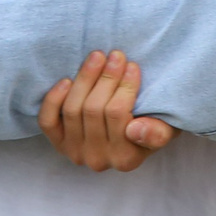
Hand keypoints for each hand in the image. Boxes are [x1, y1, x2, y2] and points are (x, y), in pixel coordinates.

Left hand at [37, 50, 176, 172]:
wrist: (132, 135)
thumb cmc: (152, 125)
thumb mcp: (167, 128)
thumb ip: (158, 132)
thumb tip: (135, 130)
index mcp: (126, 159)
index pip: (118, 114)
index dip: (123, 86)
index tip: (131, 65)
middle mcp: (98, 160)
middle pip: (93, 109)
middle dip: (105, 77)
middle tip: (116, 55)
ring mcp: (75, 152)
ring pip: (73, 110)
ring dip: (84, 79)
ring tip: (97, 57)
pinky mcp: (58, 143)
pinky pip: (48, 121)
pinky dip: (53, 99)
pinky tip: (67, 81)